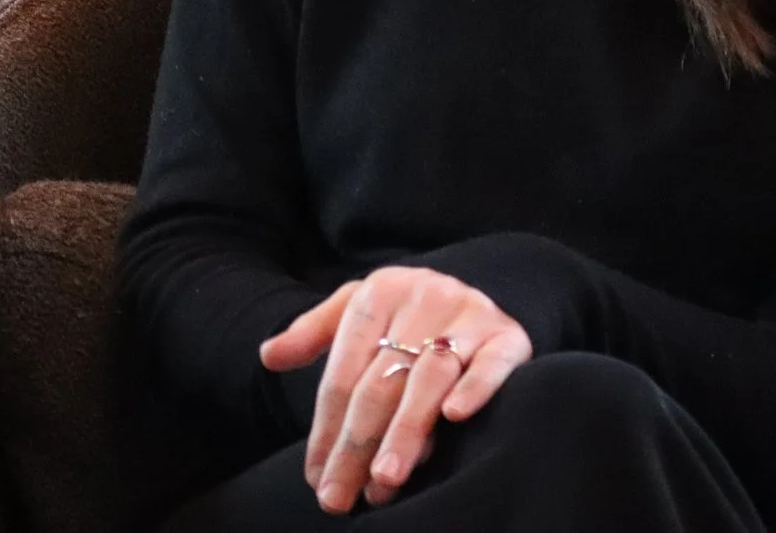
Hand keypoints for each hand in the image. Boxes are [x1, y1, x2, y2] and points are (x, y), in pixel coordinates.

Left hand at [259, 266, 531, 513]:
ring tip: (384, 478)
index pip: (343, 373)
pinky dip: (475, 388)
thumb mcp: (359, 306)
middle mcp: (422, 301)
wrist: (487, 279)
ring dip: (406, 431)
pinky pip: (492, 363)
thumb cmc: (410, 309)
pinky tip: (454, 419)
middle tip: (342, 495)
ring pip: (429, 379)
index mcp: (378, 294)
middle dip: (356, 445)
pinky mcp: (508, 336)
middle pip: (380, 384)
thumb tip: (267, 356)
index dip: (326, 429)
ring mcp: (467, 317)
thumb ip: (313, 332)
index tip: (316, 478)